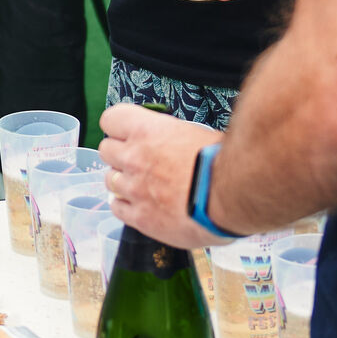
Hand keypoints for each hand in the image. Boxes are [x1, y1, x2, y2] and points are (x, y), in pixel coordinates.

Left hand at [98, 102, 223, 248]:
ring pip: (109, 180)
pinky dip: (126, 206)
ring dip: (123, 181)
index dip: (119, 127)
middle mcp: (134, 158)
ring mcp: (134, 189)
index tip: (127, 132)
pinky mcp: (140, 218)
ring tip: (144, 186)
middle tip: (138, 161)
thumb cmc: (221, 162)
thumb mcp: (195, 133)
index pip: (111, 119)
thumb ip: (170, 135)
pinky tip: (143, 206)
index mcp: (146, 131)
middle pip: (106, 150)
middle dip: (120, 154)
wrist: (231, 195)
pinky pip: (117, 208)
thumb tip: (171, 137)